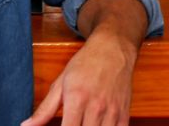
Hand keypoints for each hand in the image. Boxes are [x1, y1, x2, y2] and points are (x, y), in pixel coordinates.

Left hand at [22, 33, 137, 125]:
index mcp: (76, 99)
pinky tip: (96, 125)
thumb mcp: (60, 85)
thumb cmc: (83, 65)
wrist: (112, 51)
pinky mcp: (125, 114)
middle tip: (68, 124)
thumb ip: (44, 109)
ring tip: (81, 123)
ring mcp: (113, 112)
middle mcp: (96, 107)